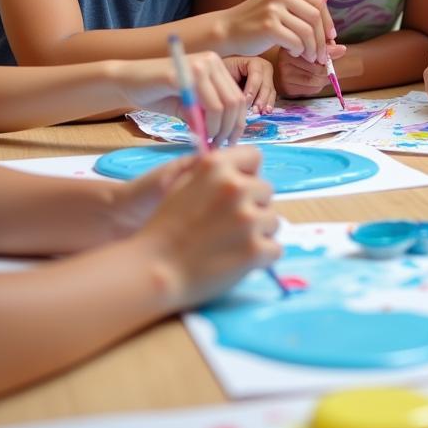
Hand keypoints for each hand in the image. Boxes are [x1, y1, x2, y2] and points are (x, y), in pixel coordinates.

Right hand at [110, 53, 247, 146]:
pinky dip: (206, 125)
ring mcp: (198, 65)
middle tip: (219, 146)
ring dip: (219, 129)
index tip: (230, 142)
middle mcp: (211, 61)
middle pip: (236, 101)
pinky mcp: (184, 75)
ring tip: (208, 142)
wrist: (127, 82)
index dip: (238, 123)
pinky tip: (198, 134)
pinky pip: (207, 105)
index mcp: (215, 66)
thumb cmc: (158, 94)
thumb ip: (208, 114)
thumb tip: (226, 136)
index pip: (238, 97)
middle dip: (230, 129)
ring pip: (224, 105)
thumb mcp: (189, 106)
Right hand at [137, 145, 280, 308]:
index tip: (237, 192)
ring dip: (258, 232)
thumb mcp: (183, 184)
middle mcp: (236, 187)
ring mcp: (248, 219)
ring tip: (231, 245)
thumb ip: (215, 174)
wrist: (153, 271)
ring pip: (272, 220)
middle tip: (228, 226)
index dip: (248, 174)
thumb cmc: (164, 229)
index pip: (255, 156)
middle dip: (253, 206)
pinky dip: (261, 258)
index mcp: (216, 166)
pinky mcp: (255, 250)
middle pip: (266, 190)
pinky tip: (238, 261)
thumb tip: (244, 173)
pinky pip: (275, 248)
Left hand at [222, 55, 275, 113]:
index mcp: (254, 62)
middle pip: (266, 84)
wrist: (221, 76)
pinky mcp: (268, 89)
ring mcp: (268, 79)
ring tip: (260, 113)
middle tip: (254, 111)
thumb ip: (233, 84)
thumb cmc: (224, 74)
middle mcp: (264, 69)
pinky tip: (265, 112)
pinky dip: (268, 106)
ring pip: (270, 92)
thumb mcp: (226, 75)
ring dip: (266, 104)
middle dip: (260, 98)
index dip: (252, 88)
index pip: (256, 74)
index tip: (245, 100)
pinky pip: (271, 98)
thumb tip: (240, 99)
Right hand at [226, 0, 336, 62]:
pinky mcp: (268, 26)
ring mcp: (273, 9)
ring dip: (312, 48)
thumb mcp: (278, 6)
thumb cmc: (255, 20)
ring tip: (307, 56)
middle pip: (315, 16)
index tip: (331, 36)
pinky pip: (296, 42)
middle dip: (323, 39)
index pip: (318, 2)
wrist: (227, 30)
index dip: (328, 21)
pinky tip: (292, 53)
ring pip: (307, 32)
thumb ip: (300, 2)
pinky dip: (298, 51)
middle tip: (322, 53)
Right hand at [273, 43, 347, 98]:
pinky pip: (310, 89)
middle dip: (327, 70)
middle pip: (316, 69)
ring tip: (323, 75)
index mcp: (291, 44)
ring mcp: (284, 75)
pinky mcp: (287, 88)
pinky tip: (316, 81)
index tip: (327, 58)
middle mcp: (284, 60)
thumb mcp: (313, 45)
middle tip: (328, 68)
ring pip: (314, 80)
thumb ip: (327, 46)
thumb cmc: (301, 54)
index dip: (326, 56)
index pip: (315, 51)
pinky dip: (318, 86)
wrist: (281, 67)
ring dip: (324, 79)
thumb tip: (342, 49)